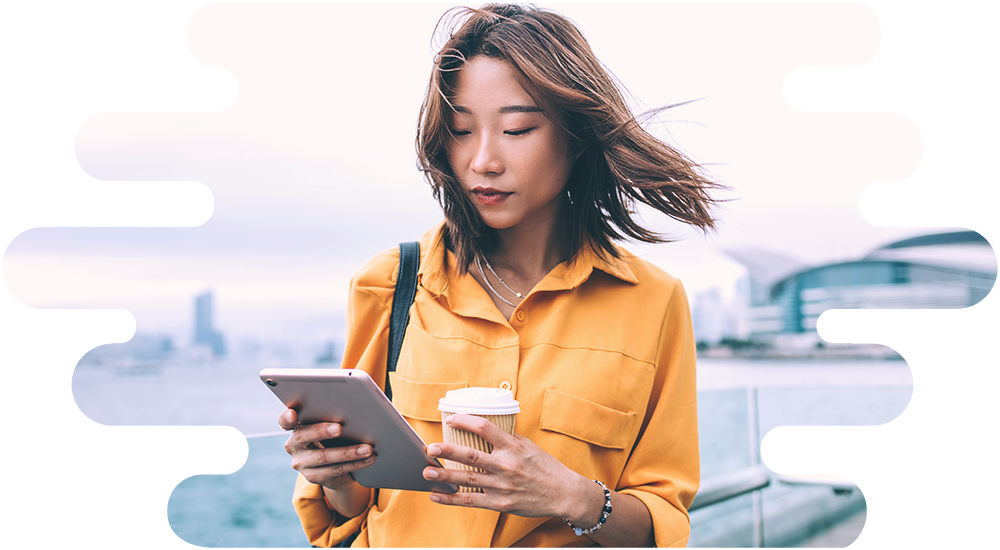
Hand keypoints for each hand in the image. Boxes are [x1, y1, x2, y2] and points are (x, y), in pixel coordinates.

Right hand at [279, 408, 375, 490]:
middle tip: (339, 428)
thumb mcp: (330, 426)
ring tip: (368, 448)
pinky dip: (356, 463)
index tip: (292, 414)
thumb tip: (355, 412)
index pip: (285, 421)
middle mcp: (293, 445)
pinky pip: (336, 470)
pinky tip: (369, 458)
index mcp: (295, 427)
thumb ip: (332, 418)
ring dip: (349, 452)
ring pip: (324, 457)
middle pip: (303, 436)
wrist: (335, 466)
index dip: (286, 417)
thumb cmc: (333, 437)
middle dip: (322, 431)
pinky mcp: (313, 477)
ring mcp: (301, 463)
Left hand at [421, 414, 600, 523]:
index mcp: (513, 447)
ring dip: (444, 476)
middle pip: (471, 455)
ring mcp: (502, 486)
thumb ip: (508, 438)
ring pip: (467, 480)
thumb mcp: (529, 446)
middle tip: (430, 448)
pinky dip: (451, 500)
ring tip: (427, 472)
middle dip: (448, 451)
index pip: (485, 428)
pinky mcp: (500, 503)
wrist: (563, 493)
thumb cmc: (546, 467)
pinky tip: (436, 496)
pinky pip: (471, 501)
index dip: (465, 421)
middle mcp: (506, 465)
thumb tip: (487, 426)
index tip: (450, 419)